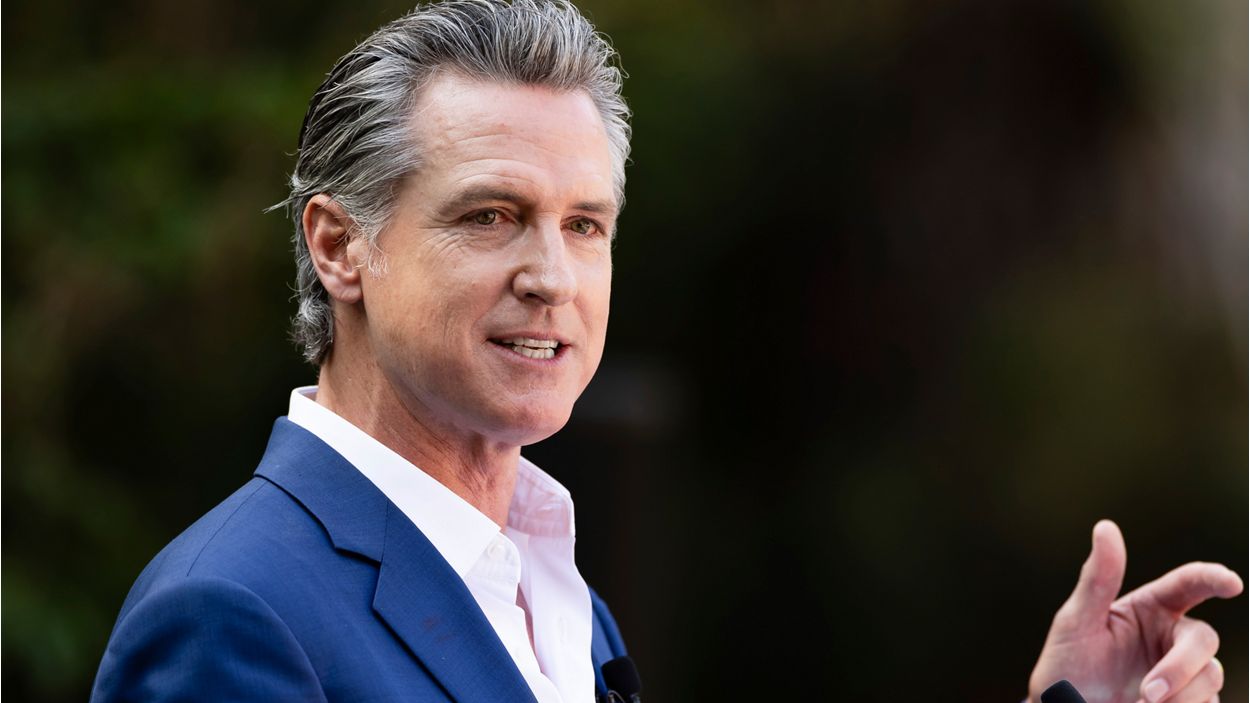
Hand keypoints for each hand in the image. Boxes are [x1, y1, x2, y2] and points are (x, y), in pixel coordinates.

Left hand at [1028, 520, 1242, 702]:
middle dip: (1182, 666)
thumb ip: (1097, 579)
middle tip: (1149, 693)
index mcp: (1150, 608)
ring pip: (1210, 676)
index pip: (1188, 584)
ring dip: (1182, 696)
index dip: (1212, 578)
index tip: (1231, 583)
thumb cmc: (1067, 665)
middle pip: (1204, 639)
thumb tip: (1106, 527)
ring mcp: (1184, 673)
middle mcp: (1171, 637)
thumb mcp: (1076, 621)